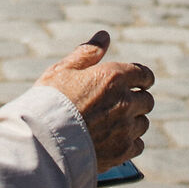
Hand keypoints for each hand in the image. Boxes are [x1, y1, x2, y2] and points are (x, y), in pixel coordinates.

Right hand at [36, 31, 152, 170]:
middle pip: (147, 101)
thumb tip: (104, 36)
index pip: (144, 75)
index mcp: (113, 77)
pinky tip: (112, 142)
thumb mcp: (62, 71)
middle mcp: (125, 101)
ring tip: (111, 125)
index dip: (141, 79)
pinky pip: (138, 145)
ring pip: (143, 124)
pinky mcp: (123, 151)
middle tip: (118, 106)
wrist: (41, 142)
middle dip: (136, 101)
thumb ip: (86, 53)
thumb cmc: (47, 102)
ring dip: (132, 123)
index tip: (137, 83)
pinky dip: (128, 143)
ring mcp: (126, 128)